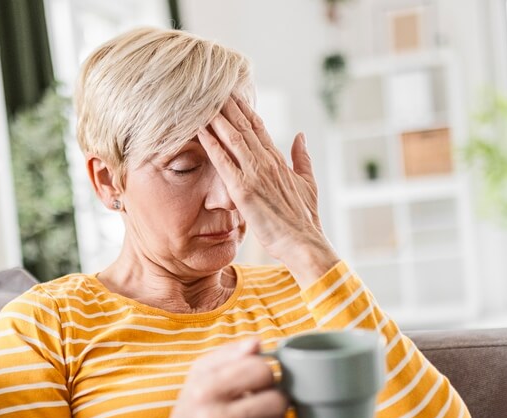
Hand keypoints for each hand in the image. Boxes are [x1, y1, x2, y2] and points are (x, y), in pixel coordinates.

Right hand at [155, 338, 288, 417]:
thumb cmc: (193, 408)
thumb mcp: (200, 374)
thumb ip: (229, 354)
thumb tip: (257, 343)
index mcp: (203, 390)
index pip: (261, 371)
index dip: (263, 371)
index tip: (256, 377)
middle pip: (277, 400)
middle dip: (274, 395)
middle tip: (262, 396)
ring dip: (272, 417)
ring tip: (256, 415)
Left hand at [197, 96, 338, 283]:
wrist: (304, 242)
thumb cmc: (305, 219)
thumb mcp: (308, 183)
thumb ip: (301, 157)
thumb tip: (300, 135)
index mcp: (279, 160)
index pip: (259, 127)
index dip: (244, 109)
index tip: (232, 93)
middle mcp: (267, 161)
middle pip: (243, 126)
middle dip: (227, 105)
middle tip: (211, 86)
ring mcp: (255, 174)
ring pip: (232, 138)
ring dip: (216, 118)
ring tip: (201, 99)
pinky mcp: (244, 190)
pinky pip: (223, 162)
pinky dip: (211, 144)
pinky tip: (199, 130)